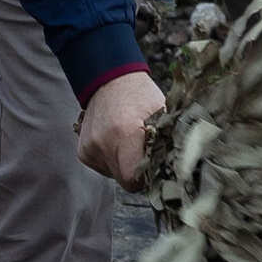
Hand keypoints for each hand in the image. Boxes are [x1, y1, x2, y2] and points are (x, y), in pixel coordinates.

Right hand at [77, 71, 165, 189]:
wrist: (110, 81)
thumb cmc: (141, 97)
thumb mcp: (161, 113)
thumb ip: (167, 141)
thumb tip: (178, 166)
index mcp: (125, 132)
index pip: (132, 178)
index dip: (145, 177)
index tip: (153, 165)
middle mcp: (103, 142)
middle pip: (124, 180)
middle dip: (136, 171)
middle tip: (144, 152)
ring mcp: (90, 148)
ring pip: (114, 175)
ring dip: (124, 165)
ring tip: (129, 142)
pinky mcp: (83, 152)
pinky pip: (104, 168)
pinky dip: (113, 160)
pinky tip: (117, 142)